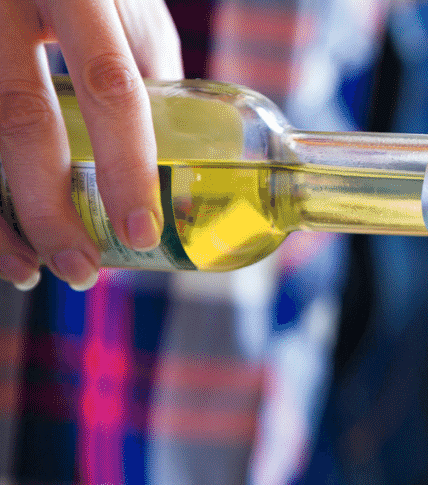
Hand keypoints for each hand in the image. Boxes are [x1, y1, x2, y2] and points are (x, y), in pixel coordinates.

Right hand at [0, 0, 181, 289]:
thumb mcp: (123, 1)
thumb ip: (139, 64)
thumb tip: (168, 154)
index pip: (109, 85)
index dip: (127, 165)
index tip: (141, 233)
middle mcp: (6, 1)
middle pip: (20, 119)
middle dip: (49, 209)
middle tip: (81, 272)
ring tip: (27, 270)